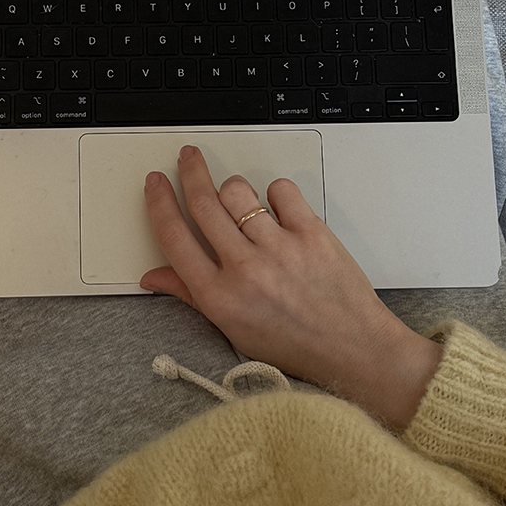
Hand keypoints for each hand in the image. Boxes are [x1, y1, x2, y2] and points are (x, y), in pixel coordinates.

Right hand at [140, 145, 442, 432]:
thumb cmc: (294, 344)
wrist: (352, 348)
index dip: (159, 202)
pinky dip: (275, 193)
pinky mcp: (311, 233)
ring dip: (234, 187)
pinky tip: (278, 209)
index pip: (174, 237)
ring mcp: (279, 248)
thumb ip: (191, 295)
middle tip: (188, 157)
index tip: (155, 182)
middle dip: (190, 172)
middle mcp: (245, 269)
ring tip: (241, 199)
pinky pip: (281, 191)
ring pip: (239, 192)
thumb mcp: (232, 328)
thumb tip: (154, 278)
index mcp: (219, 296)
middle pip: (204, 203)